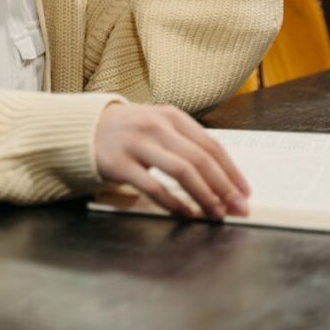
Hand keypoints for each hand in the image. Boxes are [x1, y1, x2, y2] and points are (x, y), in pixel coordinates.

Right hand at [95, 102, 249, 219]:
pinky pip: (153, 186)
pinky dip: (173, 203)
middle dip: (224, 187)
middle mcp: (156, 126)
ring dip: (204, 196)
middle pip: (200, 159)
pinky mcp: (119, 163)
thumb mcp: (159, 126)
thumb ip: (186, 143)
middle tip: (238, 208)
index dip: (231, 171)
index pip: (211, 145)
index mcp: (172, 116)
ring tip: (216, 214)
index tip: (245, 191)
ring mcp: (137, 144)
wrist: (85, 128)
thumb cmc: (130, 132)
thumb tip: (223, 177)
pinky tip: (185, 214)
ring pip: (181, 171)